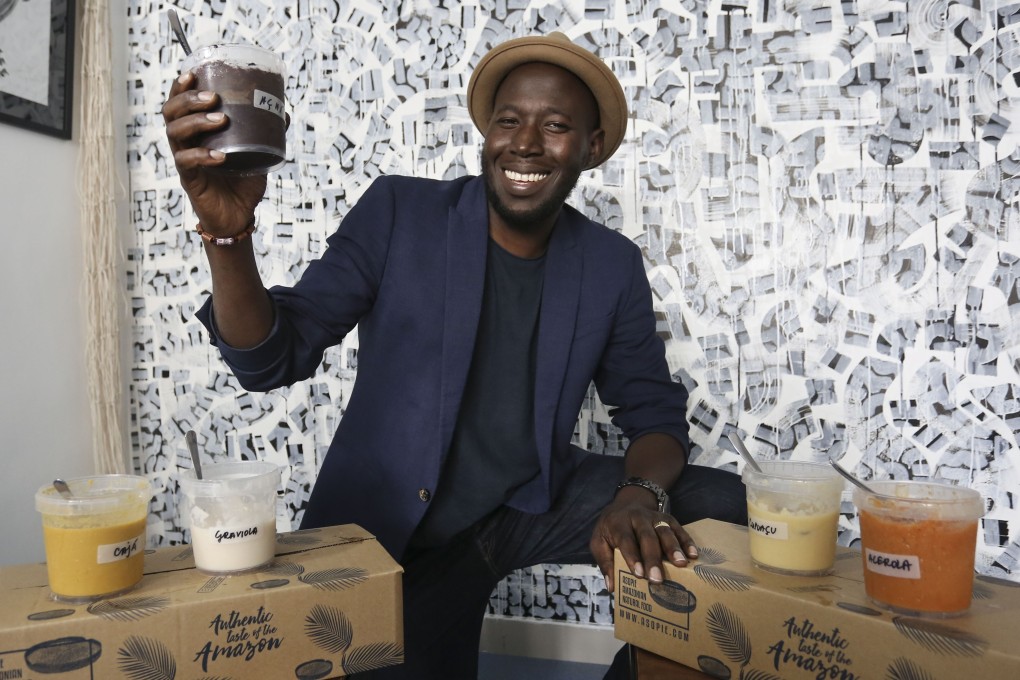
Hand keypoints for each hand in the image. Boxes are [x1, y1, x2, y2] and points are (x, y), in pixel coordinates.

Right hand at [162, 71, 266, 235]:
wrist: (238, 216)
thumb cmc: (242, 183)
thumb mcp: (256, 153)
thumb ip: (266, 133)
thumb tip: (283, 111)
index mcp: (196, 133)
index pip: (179, 104)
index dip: (181, 87)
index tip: (193, 72)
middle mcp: (186, 144)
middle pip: (171, 113)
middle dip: (189, 100)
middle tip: (213, 97)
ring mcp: (185, 162)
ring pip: (175, 133)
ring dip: (196, 122)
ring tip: (220, 119)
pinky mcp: (190, 181)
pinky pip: (187, 163)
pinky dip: (202, 156)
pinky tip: (220, 155)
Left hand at [590, 493, 697, 592]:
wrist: (625, 503)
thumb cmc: (611, 529)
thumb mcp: (599, 541)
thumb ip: (604, 562)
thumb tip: (611, 586)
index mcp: (618, 523)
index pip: (626, 540)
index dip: (632, 557)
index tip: (638, 574)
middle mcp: (638, 518)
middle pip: (647, 537)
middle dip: (653, 558)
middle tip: (657, 578)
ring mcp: (654, 517)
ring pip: (665, 531)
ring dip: (673, 548)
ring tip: (681, 564)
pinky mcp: (668, 518)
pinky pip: (678, 528)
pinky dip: (687, 541)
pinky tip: (693, 555)